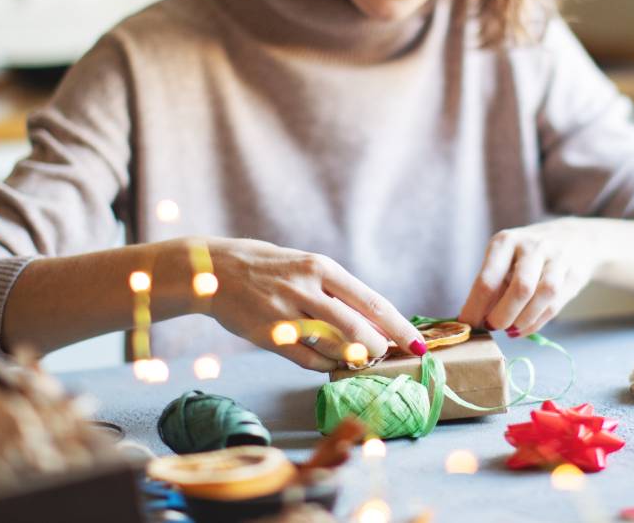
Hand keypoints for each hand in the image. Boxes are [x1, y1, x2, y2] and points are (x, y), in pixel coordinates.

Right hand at [192, 238, 425, 370]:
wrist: (214, 270)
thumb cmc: (268, 267)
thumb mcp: (306, 266)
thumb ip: (336, 291)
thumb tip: (375, 320)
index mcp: (322, 268)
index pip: (372, 302)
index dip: (399, 327)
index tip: (419, 344)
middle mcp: (307, 288)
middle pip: (358, 328)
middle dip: (380, 347)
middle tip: (386, 355)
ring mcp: (287, 313)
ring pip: (335, 345)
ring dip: (354, 358)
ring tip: (360, 359)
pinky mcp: (269, 335)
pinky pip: (308, 359)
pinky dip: (326, 366)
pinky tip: (333, 364)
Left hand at [457, 219, 598, 336]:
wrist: (574, 237)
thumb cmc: (527, 255)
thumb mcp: (505, 260)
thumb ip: (491, 288)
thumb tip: (471, 320)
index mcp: (505, 242)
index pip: (487, 280)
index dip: (475, 308)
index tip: (467, 326)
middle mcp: (532, 246)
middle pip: (520, 288)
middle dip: (503, 315)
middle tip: (493, 327)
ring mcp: (557, 258)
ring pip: (543, 295)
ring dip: (523, 320)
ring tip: (511, 330)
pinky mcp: (574, 273)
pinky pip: (555, 304)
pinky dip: (537, 322)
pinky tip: (525, 327)